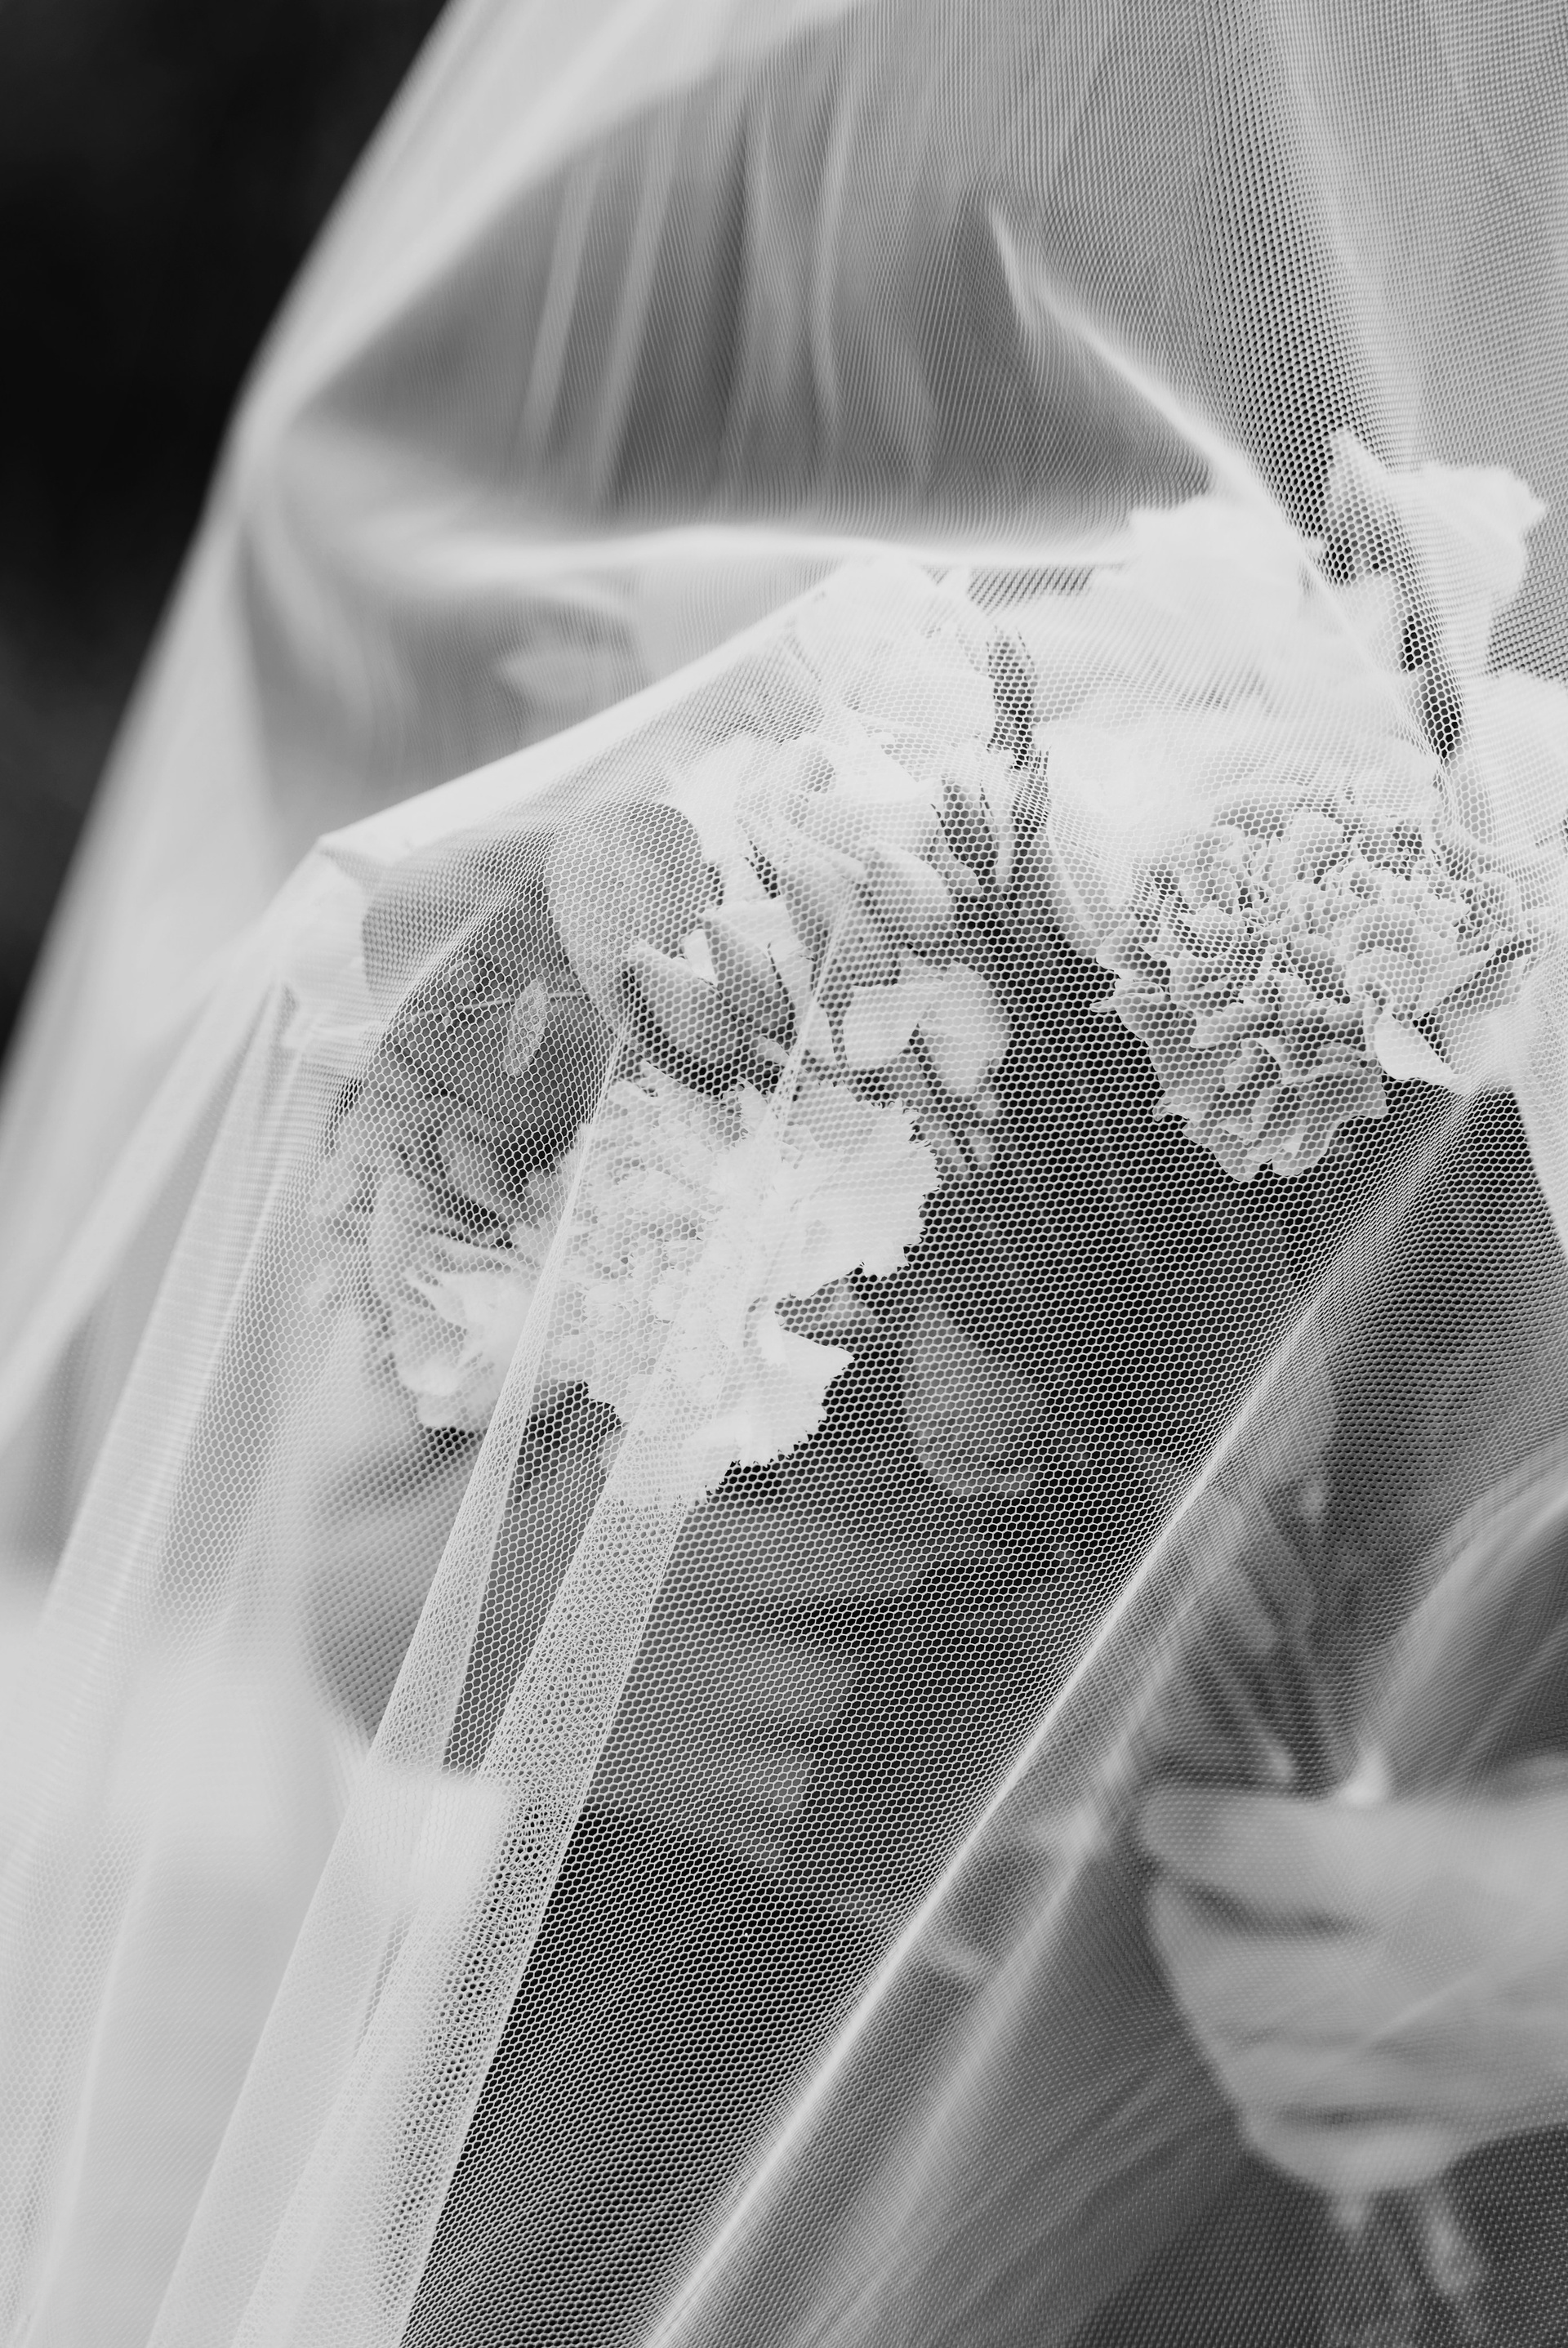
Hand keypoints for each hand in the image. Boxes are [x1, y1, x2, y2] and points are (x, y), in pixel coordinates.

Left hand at [1140, 1777, 1567, 2197]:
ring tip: (1214, 1950)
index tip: (1171, 1806)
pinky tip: (1264, 2061)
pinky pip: (1322, 2152)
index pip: (1253, 1851)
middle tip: (1182, 1876)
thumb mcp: (1513, 1788)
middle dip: (1175, 1917)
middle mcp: (1418, 1989)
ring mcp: (1433, 2075)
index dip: (1185, 1822)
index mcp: (1433, 1881)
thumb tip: (1291, 1790)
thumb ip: (1391, 1801)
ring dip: (1203, 2006)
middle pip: (1227, 1974)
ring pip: (1253, 2068)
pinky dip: (1267, 2110)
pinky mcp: (1457, 2131)